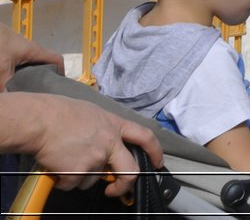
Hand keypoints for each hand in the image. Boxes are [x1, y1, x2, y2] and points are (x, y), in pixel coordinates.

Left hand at [0, 25, 63, 88]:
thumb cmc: (0, 43)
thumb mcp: (2, 67)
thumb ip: (5, 84)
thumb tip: (8, 100)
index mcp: (36, 52)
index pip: (57, 60)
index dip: (61, 72)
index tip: (57, 85)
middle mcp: (33, 50)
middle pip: (46, 64)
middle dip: (45, 77)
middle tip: (41, 91)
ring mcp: (23, 51)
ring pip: (33, 65)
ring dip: (32, 76)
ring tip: (27, 88)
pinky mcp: (14, 52)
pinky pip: (23, 64)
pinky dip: (21, 73)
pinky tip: (13, 81)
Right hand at [23, 94, 161, 195]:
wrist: (40, 121)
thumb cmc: (60, 112)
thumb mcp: (92, 113)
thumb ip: (103, 129)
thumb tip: (104, 142)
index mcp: (115, 126)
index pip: (145, 137)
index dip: (155, 152)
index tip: (157, 163)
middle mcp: (110, 143)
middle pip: (130, 171)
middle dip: (124, 185)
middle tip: (113, 189)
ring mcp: (95, 158)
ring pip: (93, 179)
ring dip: (80, 177)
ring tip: (66, 161)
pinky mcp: (78, 171)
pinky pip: (73, 184)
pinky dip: (64, 181)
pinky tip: (56, 166)